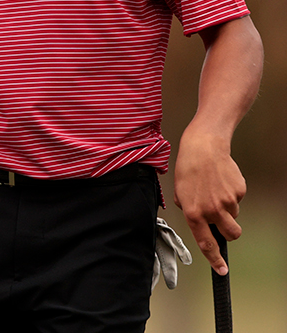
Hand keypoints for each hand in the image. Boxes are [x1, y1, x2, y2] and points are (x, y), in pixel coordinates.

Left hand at [173, 129, 244, 274]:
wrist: (203, 148)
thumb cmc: (187, 170)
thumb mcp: (180, 194)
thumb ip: (189, 211)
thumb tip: (199, 221)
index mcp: (194, 213)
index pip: (206, 244)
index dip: (215, 260)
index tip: (222, 271)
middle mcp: (212, 210)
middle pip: (231, 234)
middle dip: (229, 232)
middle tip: (221, 218)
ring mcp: (228, 201)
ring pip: (234, 216)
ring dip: (227, 209)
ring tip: (214, 190)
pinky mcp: (239, 191)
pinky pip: (238, 200)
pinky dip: (231, 193)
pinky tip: (220, 180)